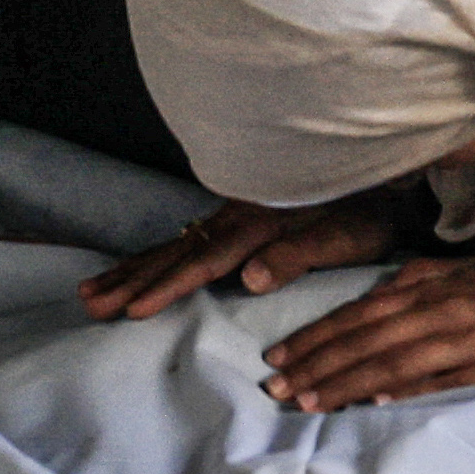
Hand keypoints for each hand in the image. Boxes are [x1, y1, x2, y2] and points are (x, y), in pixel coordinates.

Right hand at [78, 193, 411, 319]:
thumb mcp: (346, 236)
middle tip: (89, 303)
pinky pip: (186, 237)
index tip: (132, 310)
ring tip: (92, 290)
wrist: (385, 163)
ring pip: (174, 243)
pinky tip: (141, 265)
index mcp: (259, 223)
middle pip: (176, 252)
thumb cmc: (373, 208)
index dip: (167, 287)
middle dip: (131, 280)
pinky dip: (157, 254)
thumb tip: (251, 278)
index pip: (204, 262)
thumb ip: (297, 254)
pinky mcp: (239, 211)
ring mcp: (234, 210)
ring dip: (133, 269)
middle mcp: (237, 214)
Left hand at [256, 255, 474, 411]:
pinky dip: (402, 392)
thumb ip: (426, 278)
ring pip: (392, 361)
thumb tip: (382, 292)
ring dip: (345, 382)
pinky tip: (371, 403)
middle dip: (316, 362)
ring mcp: (466, 340)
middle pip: (366, 338)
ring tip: (307, 401)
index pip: (362, 313)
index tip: (282, 357)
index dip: (318, 335)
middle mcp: (443, 309)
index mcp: (435, 286)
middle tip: (276, 386)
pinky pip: (437, 383)